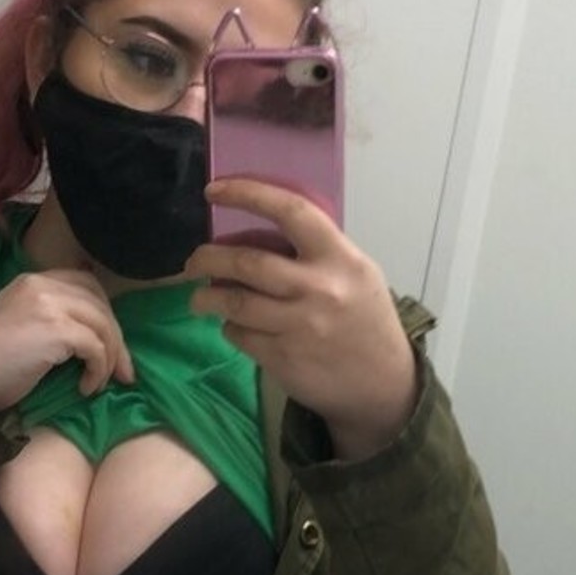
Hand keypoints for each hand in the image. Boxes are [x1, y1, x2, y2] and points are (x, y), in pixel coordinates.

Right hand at [0, 270, 135, 412]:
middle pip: (99, 301)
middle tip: (122, 371)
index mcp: (32, 281)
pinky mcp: (55, 329)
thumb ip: (47, 317)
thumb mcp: (18, 326)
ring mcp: (48, 304)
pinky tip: (86, 388)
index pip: (84, 282)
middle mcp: (41, 284)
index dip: (103, 312)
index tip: (108, 343)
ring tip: (102, 382)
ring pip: (103, 323)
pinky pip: (95, 346)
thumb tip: (90, 334)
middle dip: (116, 337)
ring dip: (110, 357)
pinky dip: (98, 369)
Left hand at [185, 180, 418, 460]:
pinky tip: (234, 325)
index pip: (291, 211)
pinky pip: (240, 335)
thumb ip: (314, 252)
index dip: (248, 194)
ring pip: (235, 303)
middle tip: (193, 261)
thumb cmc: (364, 319)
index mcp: (340, 258)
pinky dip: (230, 327)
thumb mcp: (355, 273)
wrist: (382, 384)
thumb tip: (253, 234)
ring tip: (200, 298)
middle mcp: (319, 288)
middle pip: (247, 262)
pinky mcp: (283, 358)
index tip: (213, 190)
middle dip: (207, 258)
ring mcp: (299, 326)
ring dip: (206, 298)